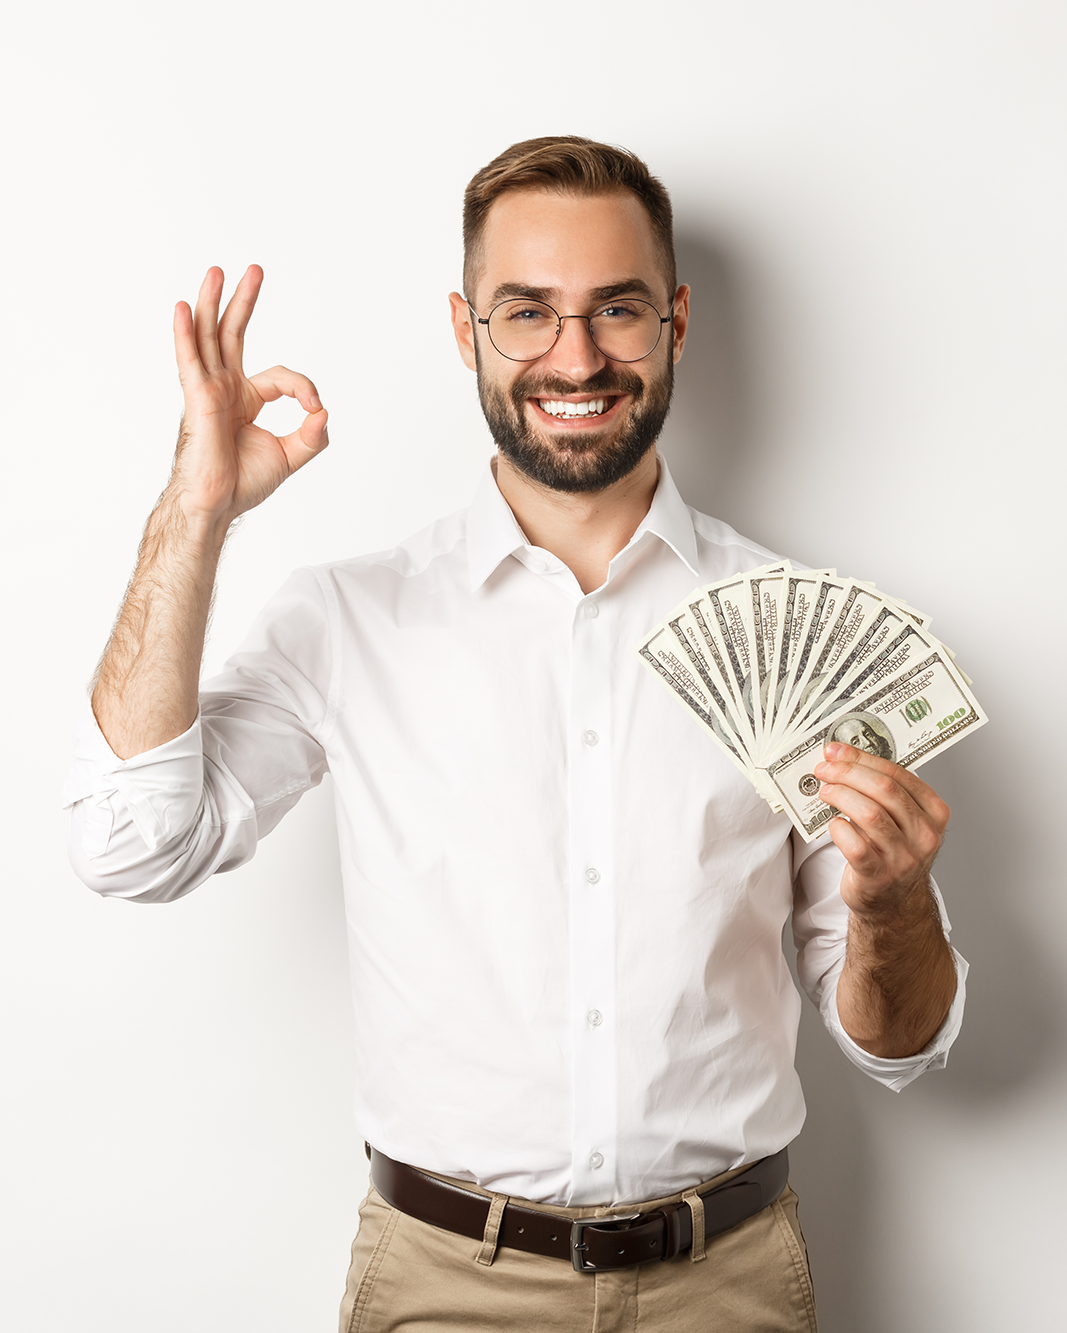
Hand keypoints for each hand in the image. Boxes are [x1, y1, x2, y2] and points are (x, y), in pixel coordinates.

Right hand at [171, 265, 328, 525]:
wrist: (218, 505)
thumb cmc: (242, 483)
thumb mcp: (290, 456)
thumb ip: (312, 435)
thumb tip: (324, 412)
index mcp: (244, 399)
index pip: (280, 376)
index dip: (303, 388)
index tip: (315, 410)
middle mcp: (224, 388)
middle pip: (231, 334)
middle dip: (243, 301)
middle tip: (255, 270)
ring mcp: (208, 391)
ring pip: (208, 338)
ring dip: (211, 303)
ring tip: (215, 272)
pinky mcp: (197, 400)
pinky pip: (190, 361)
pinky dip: (185, 334)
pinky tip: (181, 309)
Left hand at [814, 743, 949, 917]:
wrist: (893, 901)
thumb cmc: (892, 852)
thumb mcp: (901, 819)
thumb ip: (883, 791)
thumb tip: (843, 758)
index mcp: (934, 813)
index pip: (898, 774)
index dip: (862, 759)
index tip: (836, 751)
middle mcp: (924, 834)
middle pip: (884, 790)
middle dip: (848, 773)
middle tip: (824, 769)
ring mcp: (904, 857)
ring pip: (869, 813)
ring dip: (840, 796)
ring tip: (824, 792)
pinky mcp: (879, 876)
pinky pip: (854, 844)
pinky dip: (838, 829)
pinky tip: (833, 824)